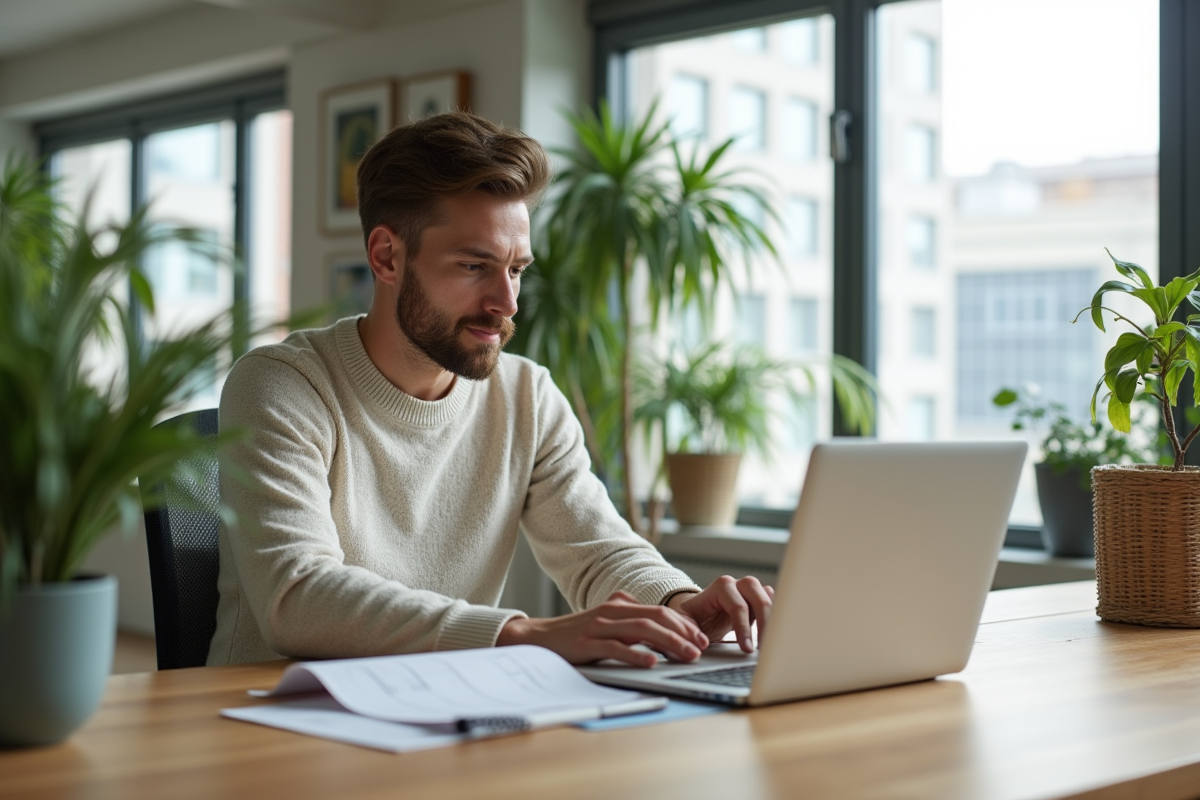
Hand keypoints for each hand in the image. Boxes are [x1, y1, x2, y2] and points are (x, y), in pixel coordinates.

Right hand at [496, 591, 708, 667]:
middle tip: (701, 648)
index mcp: (620, 605)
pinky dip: (637, 655)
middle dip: (683, 633)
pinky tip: (652, 662)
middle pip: (657, 617)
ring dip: (669, 643)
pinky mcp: (587, 644)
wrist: (537, 638)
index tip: (701, 638)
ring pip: (642, 630)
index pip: (660, 610)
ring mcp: (599, 627)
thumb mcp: (606, 622)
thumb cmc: (576, 634)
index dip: (684, 624)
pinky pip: (616, 648)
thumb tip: (663, 631)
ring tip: (687, 655)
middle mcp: (612, 612)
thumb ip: (630, 621)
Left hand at [667, 576, 773, 653]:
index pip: (737, 605)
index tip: (746, 649)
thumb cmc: (691, 618)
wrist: (699, 614)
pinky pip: (774, 603)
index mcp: (719, 587)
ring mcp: (750, 590)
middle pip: (759, 598)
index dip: (743, 628)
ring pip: (769, 599)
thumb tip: (701, 643)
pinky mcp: (758, 599)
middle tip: (763, 649)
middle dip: (764, 624)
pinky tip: (774, 636)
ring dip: (773, 622)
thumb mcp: (684, 622)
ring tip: (771, 645)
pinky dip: (776, 618)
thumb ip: (688, 630)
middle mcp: (738, 585)